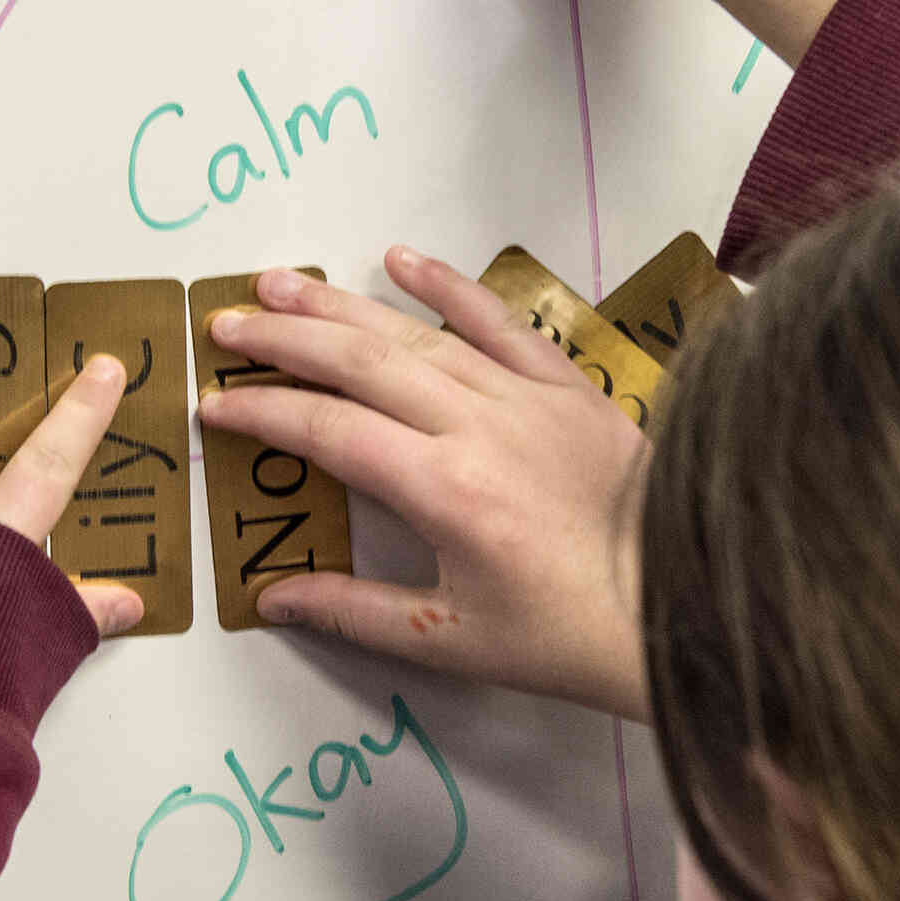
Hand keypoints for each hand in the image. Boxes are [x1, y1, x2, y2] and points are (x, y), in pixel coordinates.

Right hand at [191, 250, 649, 720]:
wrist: (684, 606)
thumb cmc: (570, 637)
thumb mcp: (453, 640)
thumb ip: (355, 611)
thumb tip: (273, 597)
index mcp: (445, 492)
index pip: (329, 432)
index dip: (264, 413)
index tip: (215, 405)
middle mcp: (479, 428)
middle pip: (362, 363)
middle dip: (285, 340)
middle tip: (225, 325)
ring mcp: (527, 398)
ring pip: (418, 334)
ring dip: (343, 305)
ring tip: (280, 284)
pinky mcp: (569, 388)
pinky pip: (501, 320)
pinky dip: (449, 287)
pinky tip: (401, 260)